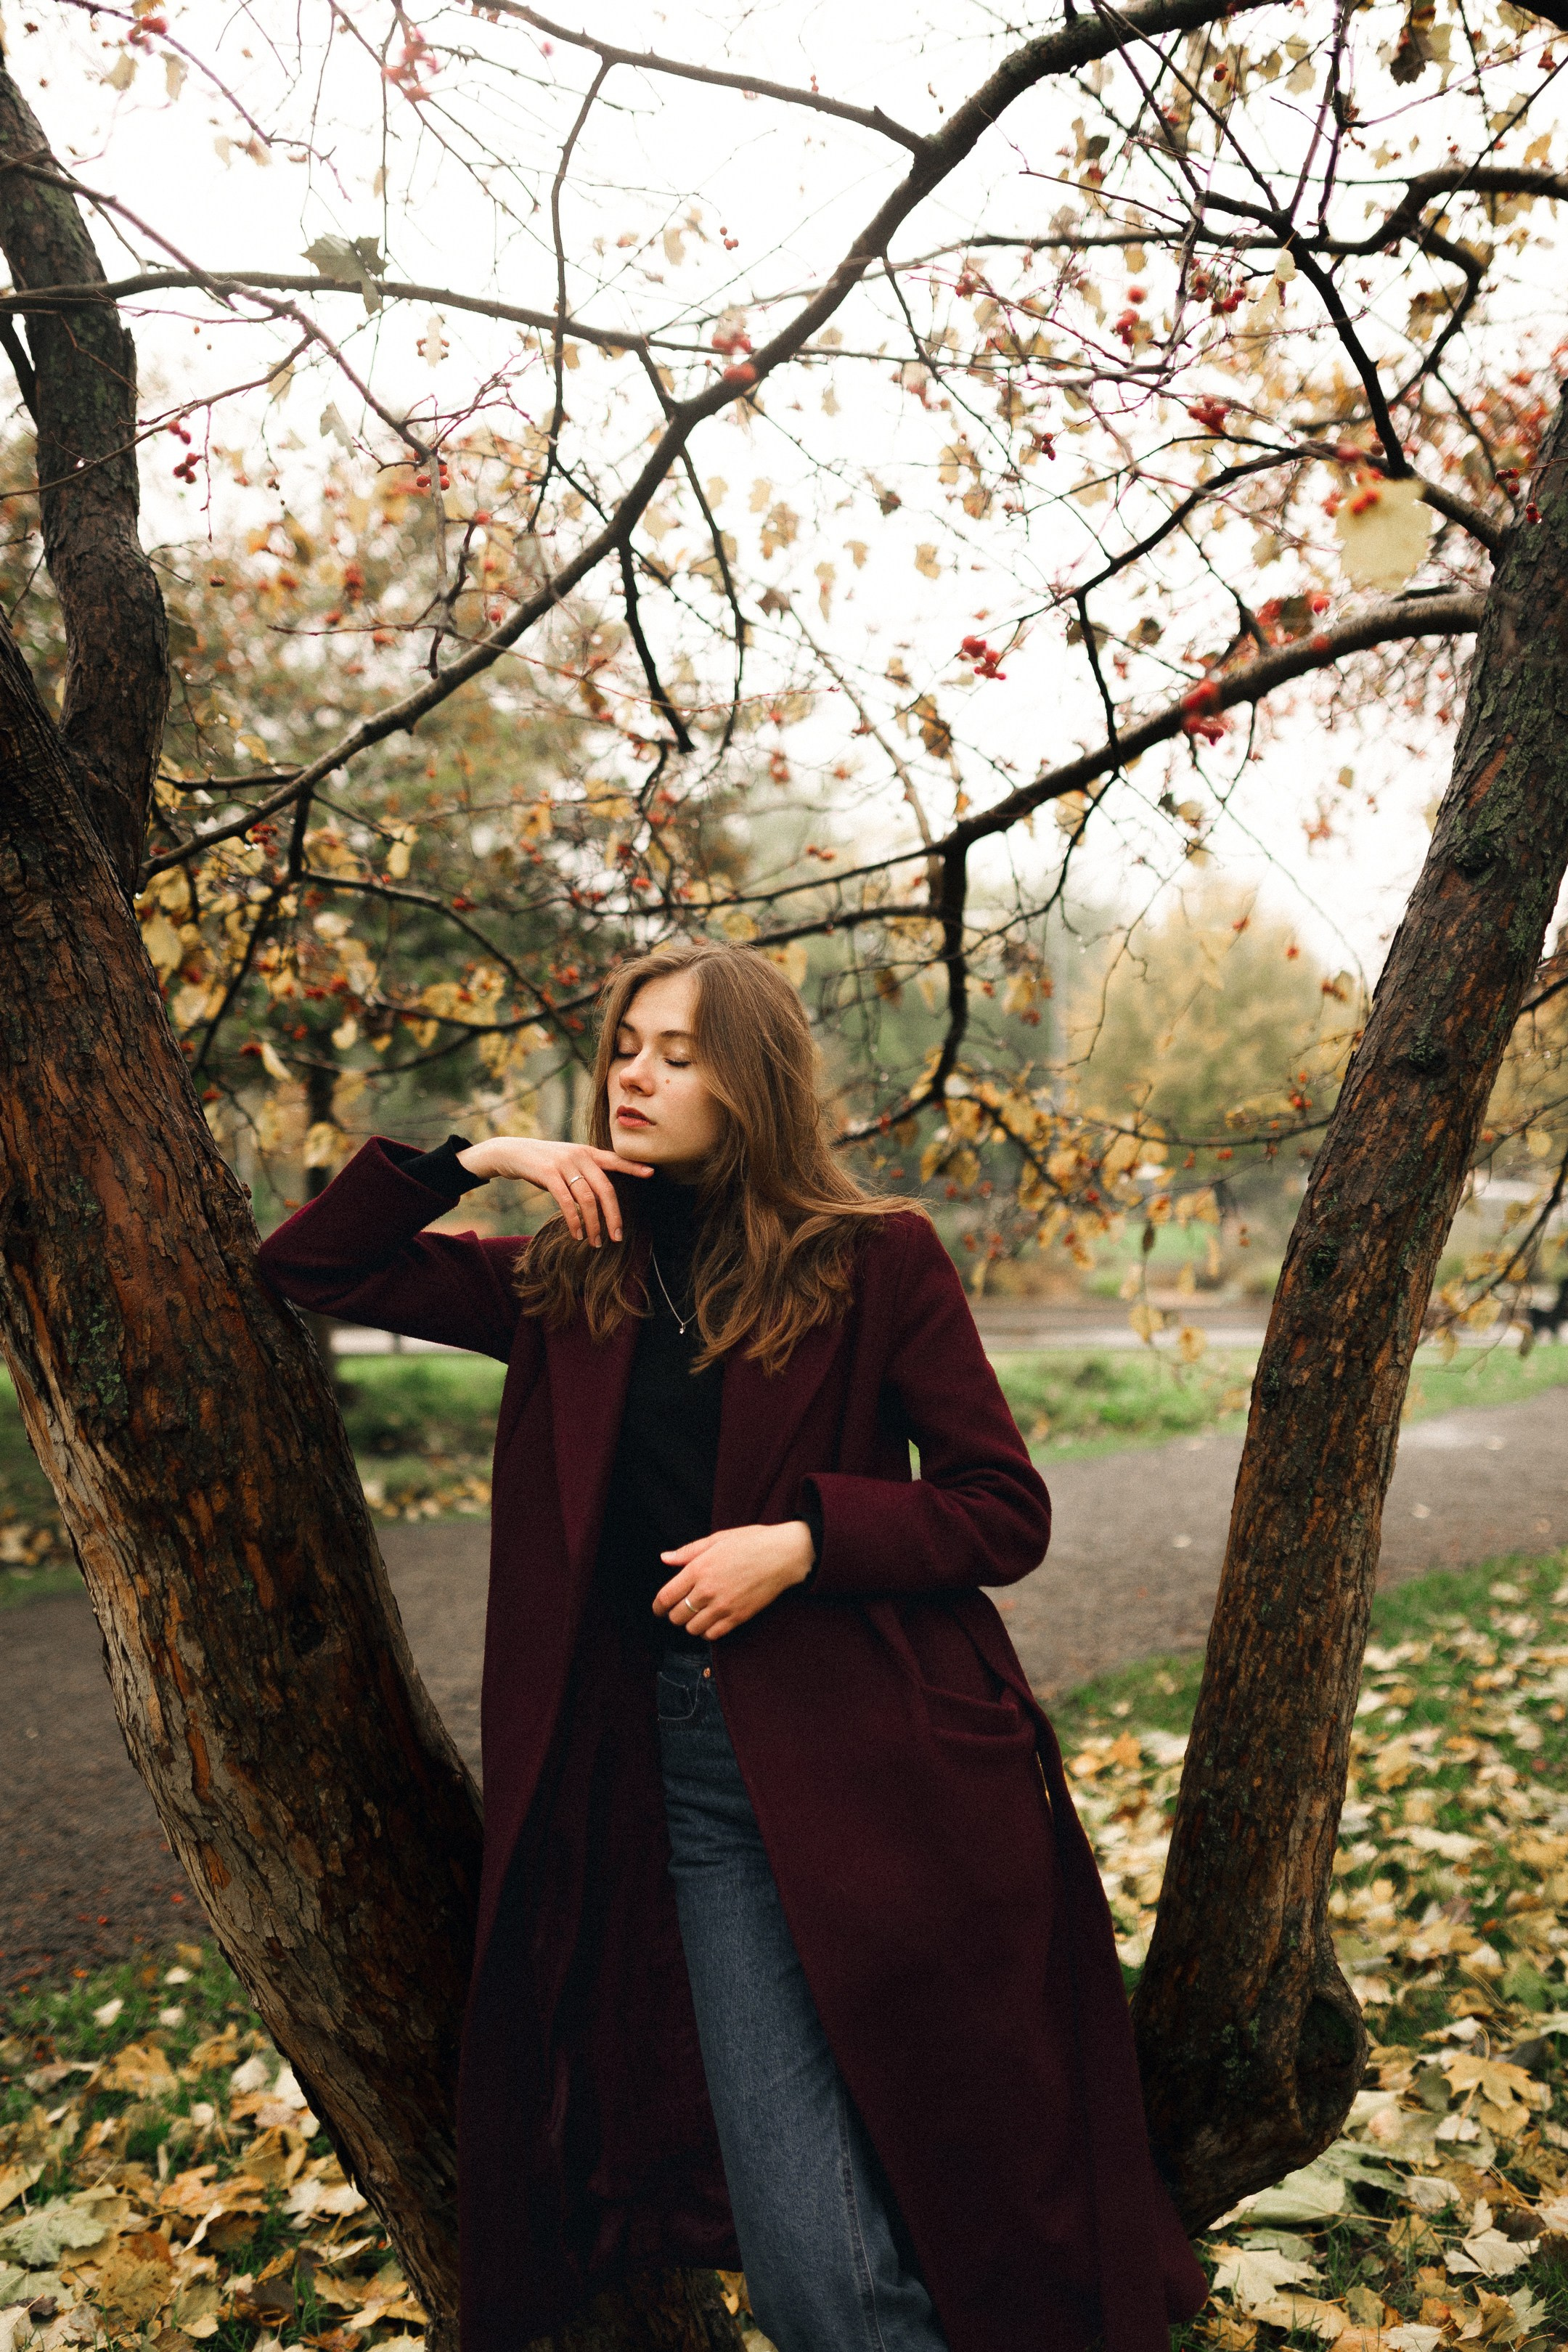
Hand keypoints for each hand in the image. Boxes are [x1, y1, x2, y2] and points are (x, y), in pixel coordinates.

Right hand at [456, 1134, 650, 1246]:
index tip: (652, 1173)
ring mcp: (564, 1163)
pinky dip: (574, 1221)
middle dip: (613, 1216)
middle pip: (605, 1189)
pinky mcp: (548, 1173)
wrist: (512, 1152)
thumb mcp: (567, 1161)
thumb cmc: (543, 1162)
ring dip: (593, 1224)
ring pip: (587, 1199)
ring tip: (595, 1242)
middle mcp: (580, 1155)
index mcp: (587, 1152)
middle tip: (617, 1237)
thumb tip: (600, 1198)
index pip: (615, 1159)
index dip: (633, 1166)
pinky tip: (576, 1234)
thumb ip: (585, 1173)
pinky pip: (566, 1201)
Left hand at [654, 1521, 815, 1640]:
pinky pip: (712, 1635)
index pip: (666, 1597)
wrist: (784, 1555)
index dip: (658, 1606)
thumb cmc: (752, 1542)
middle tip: (680, 1608)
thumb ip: (688, 1552)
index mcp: (699, 1569)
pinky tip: (711, 1621)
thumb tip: (664, 1558)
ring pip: (692, 1629)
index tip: (658, 1609)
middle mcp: (708, 1591)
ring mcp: (723, 1606)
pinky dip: (707, 1632)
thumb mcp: (717, 1539)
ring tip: (697, 1614)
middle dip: (674, 1614)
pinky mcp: (738, 1617)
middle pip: (677, 1616)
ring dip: (690, 1624)